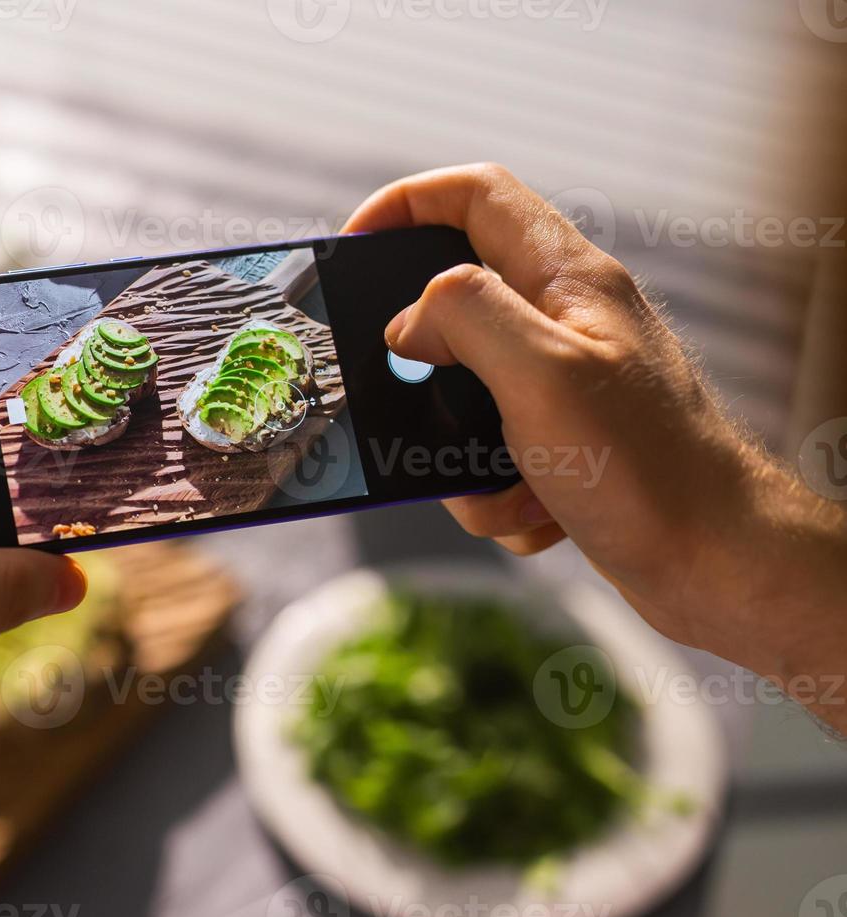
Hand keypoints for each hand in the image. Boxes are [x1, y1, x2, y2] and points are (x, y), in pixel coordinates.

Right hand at [343, 164, 846, 712]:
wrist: (720, 566)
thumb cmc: (649, 469)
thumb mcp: (541, 373)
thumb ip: (466, 317)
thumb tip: (408, 322)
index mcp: (568, 280)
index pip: (476, 196)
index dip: (404, 204)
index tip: (350, 249)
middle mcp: (568, 321)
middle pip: (457, 305)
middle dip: (422, 370)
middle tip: (405, 403)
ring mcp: (568, 384)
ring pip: (465, 396)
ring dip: (457, 452)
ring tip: (497, 485)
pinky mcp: (566, 443)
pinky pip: (492, 456)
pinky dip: (497, 493)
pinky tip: (537, 513)